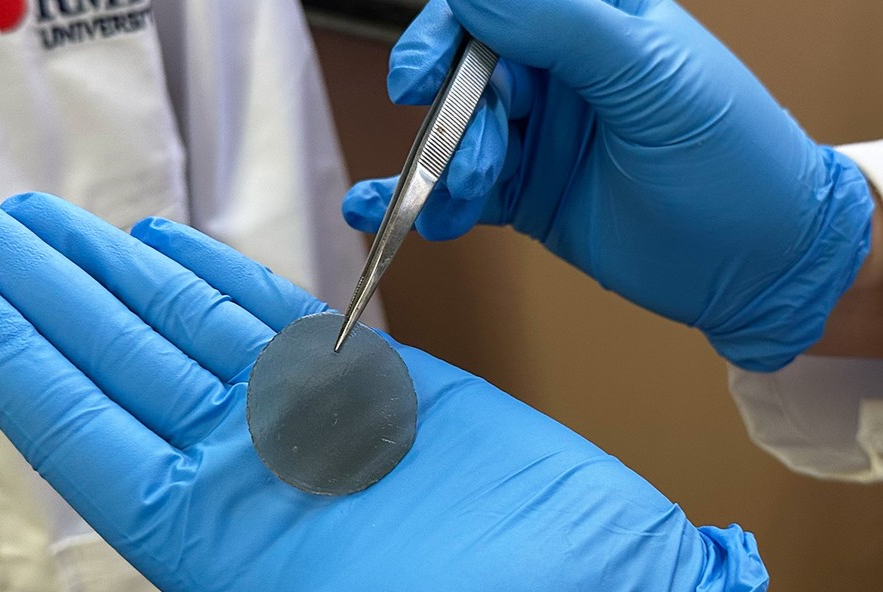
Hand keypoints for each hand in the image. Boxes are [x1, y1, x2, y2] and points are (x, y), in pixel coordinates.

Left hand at [0, 184, 766, 589]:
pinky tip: (159, 244)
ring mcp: (305, 424)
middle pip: (104, 356)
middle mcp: (244, 471)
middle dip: (19, 282)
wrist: (618, 591)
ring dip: (100, 268)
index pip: (70, 419)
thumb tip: (171, 551)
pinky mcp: (375, 391)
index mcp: (217, 533)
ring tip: (35, 219)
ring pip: (176, 326)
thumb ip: (246, 563)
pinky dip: (211, 276)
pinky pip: (273, 319)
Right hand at [343, 0, 873, 370]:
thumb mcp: (650, 81)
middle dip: (450, 114)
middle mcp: (562, 71)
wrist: (757, 266)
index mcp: (598, 21)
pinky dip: (423, 200)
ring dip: (443, 168)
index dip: (449, 33)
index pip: (500, 8)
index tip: (424, 74)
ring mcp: (540, 134)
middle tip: (448, 148)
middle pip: (468, 70)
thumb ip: (561, 25)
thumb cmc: (732, 163)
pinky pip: (461, 189)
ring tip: (458, 203)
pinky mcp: (527, 191)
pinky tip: (386, 210)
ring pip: (460, 133)